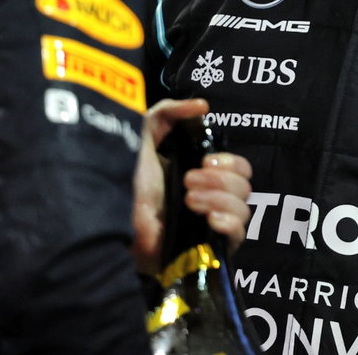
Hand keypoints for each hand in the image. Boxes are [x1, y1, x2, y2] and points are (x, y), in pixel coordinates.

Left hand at [132, 97, 253, 273]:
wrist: (111, 229)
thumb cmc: (126, 187)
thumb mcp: (141, 139)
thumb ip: (165, 114)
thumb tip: (202, 106)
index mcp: (204, 177)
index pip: (240, 167)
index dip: (230, 161)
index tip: (204, 161)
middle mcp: (214, 200)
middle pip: (245, 185)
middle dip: (220, 179)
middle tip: (189, 180)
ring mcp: (214, 226)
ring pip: (244, 208)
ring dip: (218, 199)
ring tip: (188, 201)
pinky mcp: (212, 250)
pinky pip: (239, 235)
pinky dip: (228, 223)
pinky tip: (208, 220)